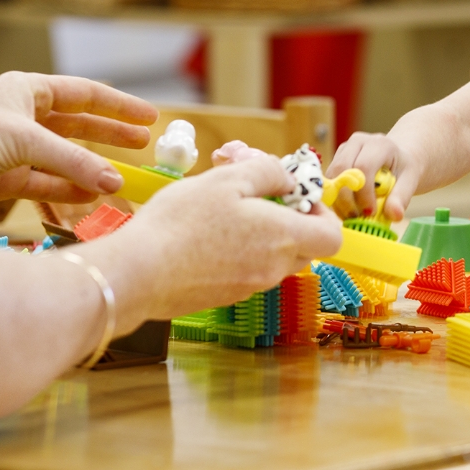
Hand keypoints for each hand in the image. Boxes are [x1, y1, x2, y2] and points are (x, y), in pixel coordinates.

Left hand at [0, 72, 157, 203]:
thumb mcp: (25, 140)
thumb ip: (74, 162)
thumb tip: (115, 183)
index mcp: (26, 90)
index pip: (83, 93)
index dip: (118, 105)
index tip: (149, 117)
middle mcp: (21, 116)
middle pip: (78, 124)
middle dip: (110, 135)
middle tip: (144, 144)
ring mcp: (14, 149)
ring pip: (64, 157)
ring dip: (91, 168)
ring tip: (120, 179)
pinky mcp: (6, 179)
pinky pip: (47, 183)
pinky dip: (69, 191)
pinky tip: (91, 198)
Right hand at [117, 155, 344, 321]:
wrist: (137, 274)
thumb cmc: (181, 223)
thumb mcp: (228, 179)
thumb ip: (267, 173)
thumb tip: (287, 181)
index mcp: (283, 238)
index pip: (332, 236)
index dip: (322, 213)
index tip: (297, 195)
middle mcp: (273, 269)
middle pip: (304, 247)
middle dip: (289, 219)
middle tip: (258, 197)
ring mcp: (249, 287)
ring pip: (273, 258)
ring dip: (261, 234)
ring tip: (226, 210)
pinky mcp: (224, 296)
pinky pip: (247, 270)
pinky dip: (239, 251)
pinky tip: (206, 234)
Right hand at [325, 132, 421, 220]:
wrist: (396, 159)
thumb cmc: (403, 169)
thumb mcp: (410, 181)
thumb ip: (402, 197)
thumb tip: (395, 215)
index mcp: (380, 144)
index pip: (364, 166)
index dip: (364, 192)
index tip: (369, 213)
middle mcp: (358, 141)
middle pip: (342, 169)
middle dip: (346, 198)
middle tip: (356, 217)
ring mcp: (344, 149)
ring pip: (332, 175)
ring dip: (338, 200)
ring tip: (351, 216)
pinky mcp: (335, 158)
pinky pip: (329, 180)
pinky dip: (334, 197)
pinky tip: (346, 209)